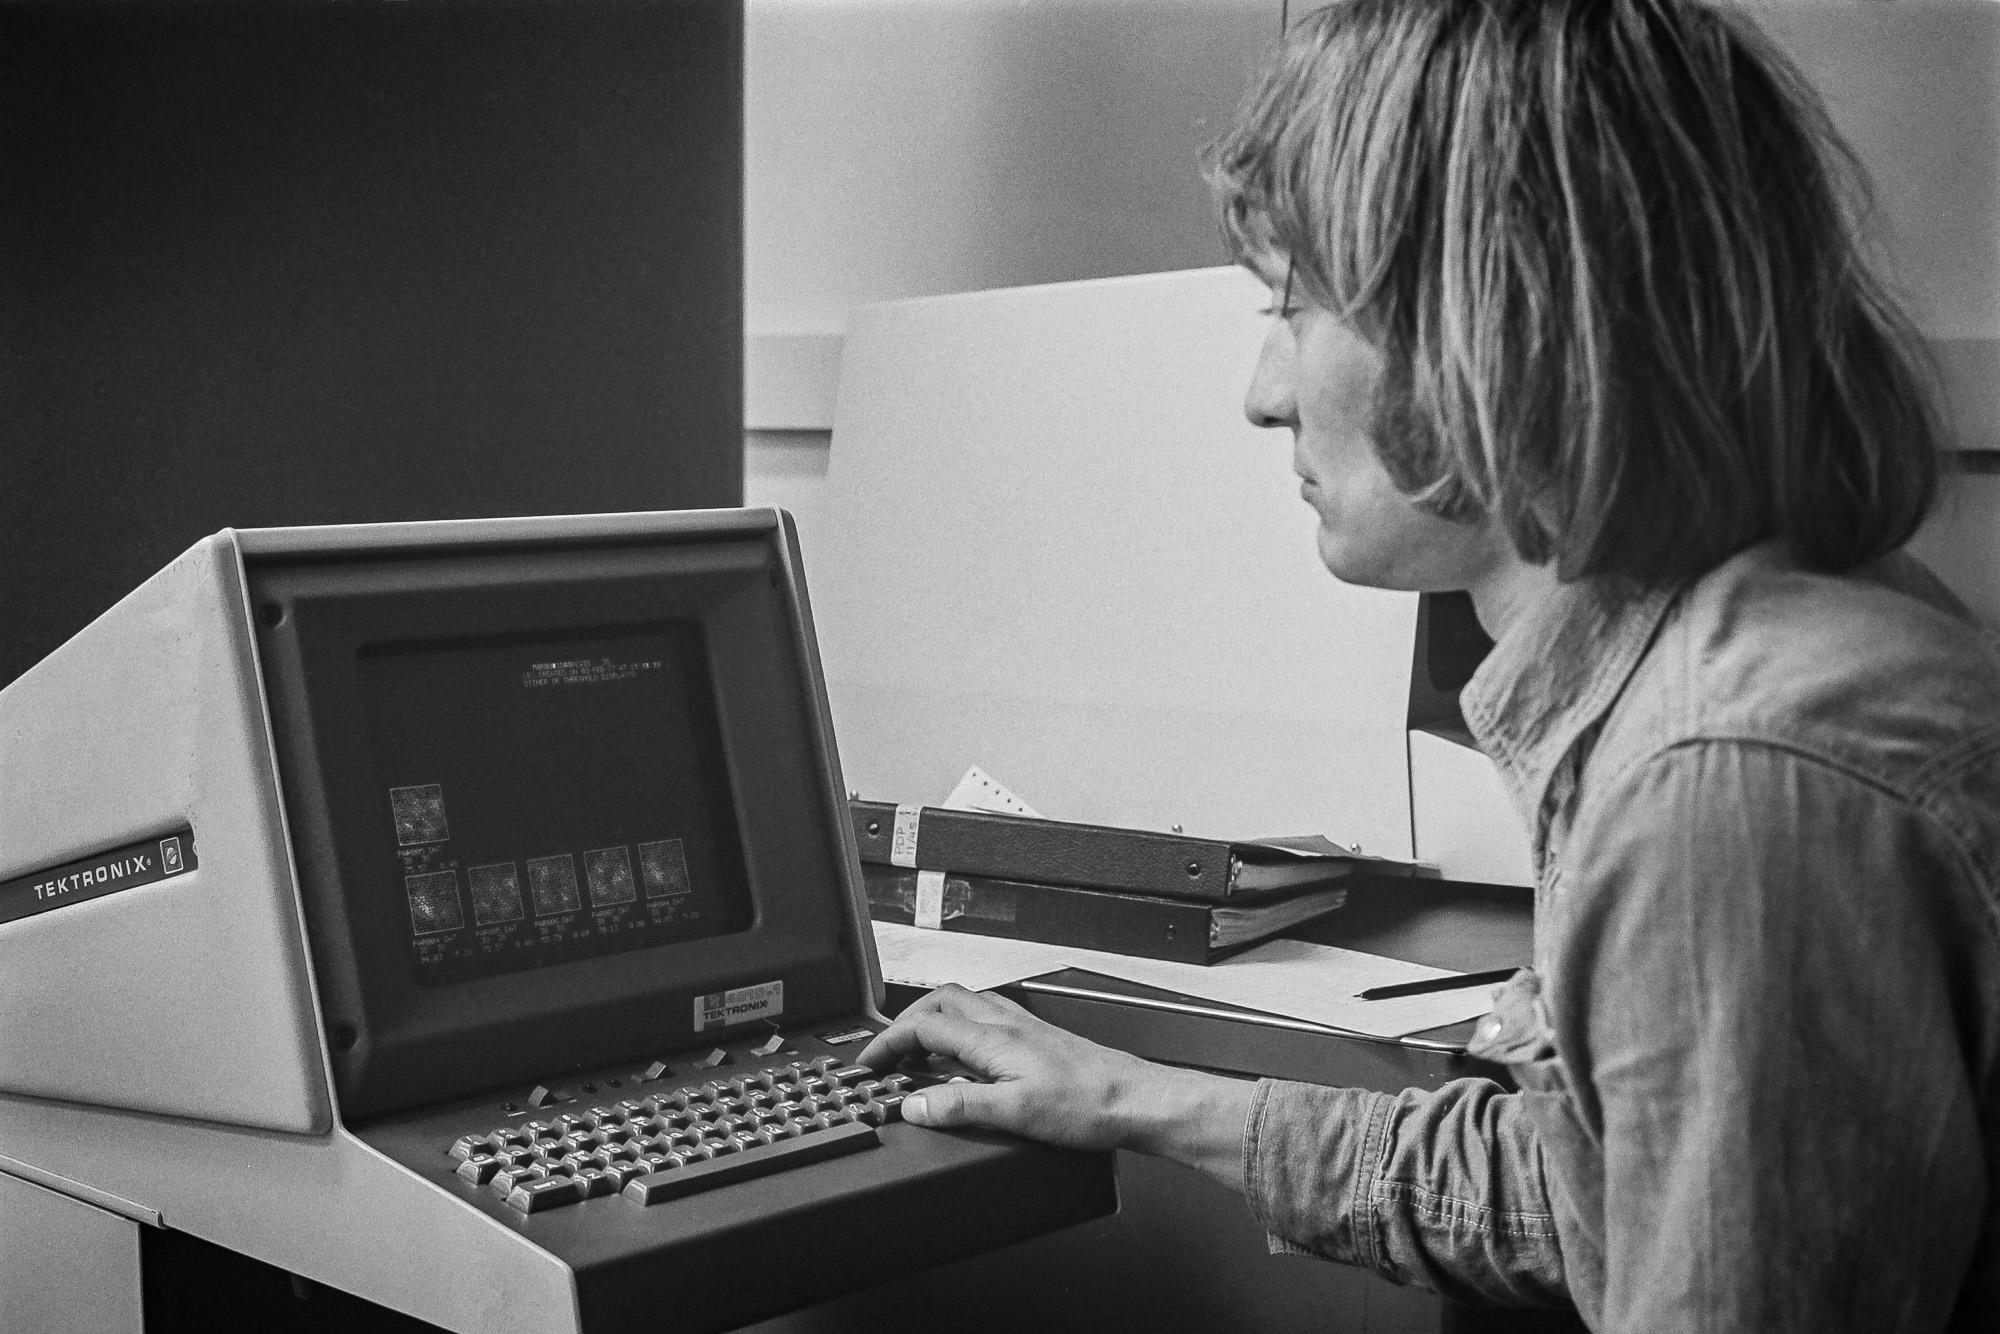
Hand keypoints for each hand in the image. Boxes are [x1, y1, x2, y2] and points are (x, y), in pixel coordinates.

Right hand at [858, 984, 1256, 1189]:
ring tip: (918, 1049)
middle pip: (939, 1003)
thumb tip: (914, 1103)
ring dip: (932, 1020)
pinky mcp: (1038, 1037)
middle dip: (904, 1022)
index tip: (868, 1064)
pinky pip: (986, 1017)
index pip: (923, 1027)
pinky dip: (961, 1028)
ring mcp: (1024, 1027)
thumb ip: (959, 1106)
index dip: (888, 1043)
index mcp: (994, 1038)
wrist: (1135, 1100)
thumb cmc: (1089, 1104)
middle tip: (887, 1052)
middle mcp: (1007, 1023)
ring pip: (964, 1005)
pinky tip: (969, 1053)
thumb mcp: (1015, 1113)